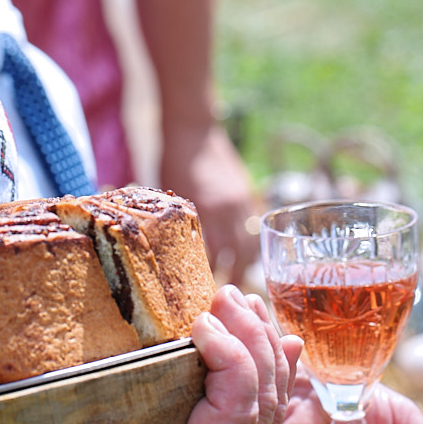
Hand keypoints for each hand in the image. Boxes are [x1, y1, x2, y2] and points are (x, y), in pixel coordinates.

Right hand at [0, 286, 292, 423]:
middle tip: (226, 296)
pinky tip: (284, 344)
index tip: (201, 322)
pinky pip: (260, 416)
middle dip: (253, 344)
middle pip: (262, 406)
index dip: (232, 363)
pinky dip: (275, 375)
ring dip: (265, 351)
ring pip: (269, 409)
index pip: (235, 416)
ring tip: (248, 305)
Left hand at [161, 123, 258, 284]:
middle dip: (233, 277)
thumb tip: (168, 253)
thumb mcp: (168, 195)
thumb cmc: (173, 160)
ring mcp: (242, 201)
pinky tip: (240, 252)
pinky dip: (249, 241)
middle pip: (239, 256)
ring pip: (252, 243)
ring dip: (245, 262)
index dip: (211, 277)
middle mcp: (229, 208)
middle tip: (224, 294)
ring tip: (234, 277)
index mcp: (207, 209)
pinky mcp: (249, 194)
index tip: (204, 294)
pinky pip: (254, 227)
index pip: (214, 256)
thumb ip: (174, 223)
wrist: (193, 128)